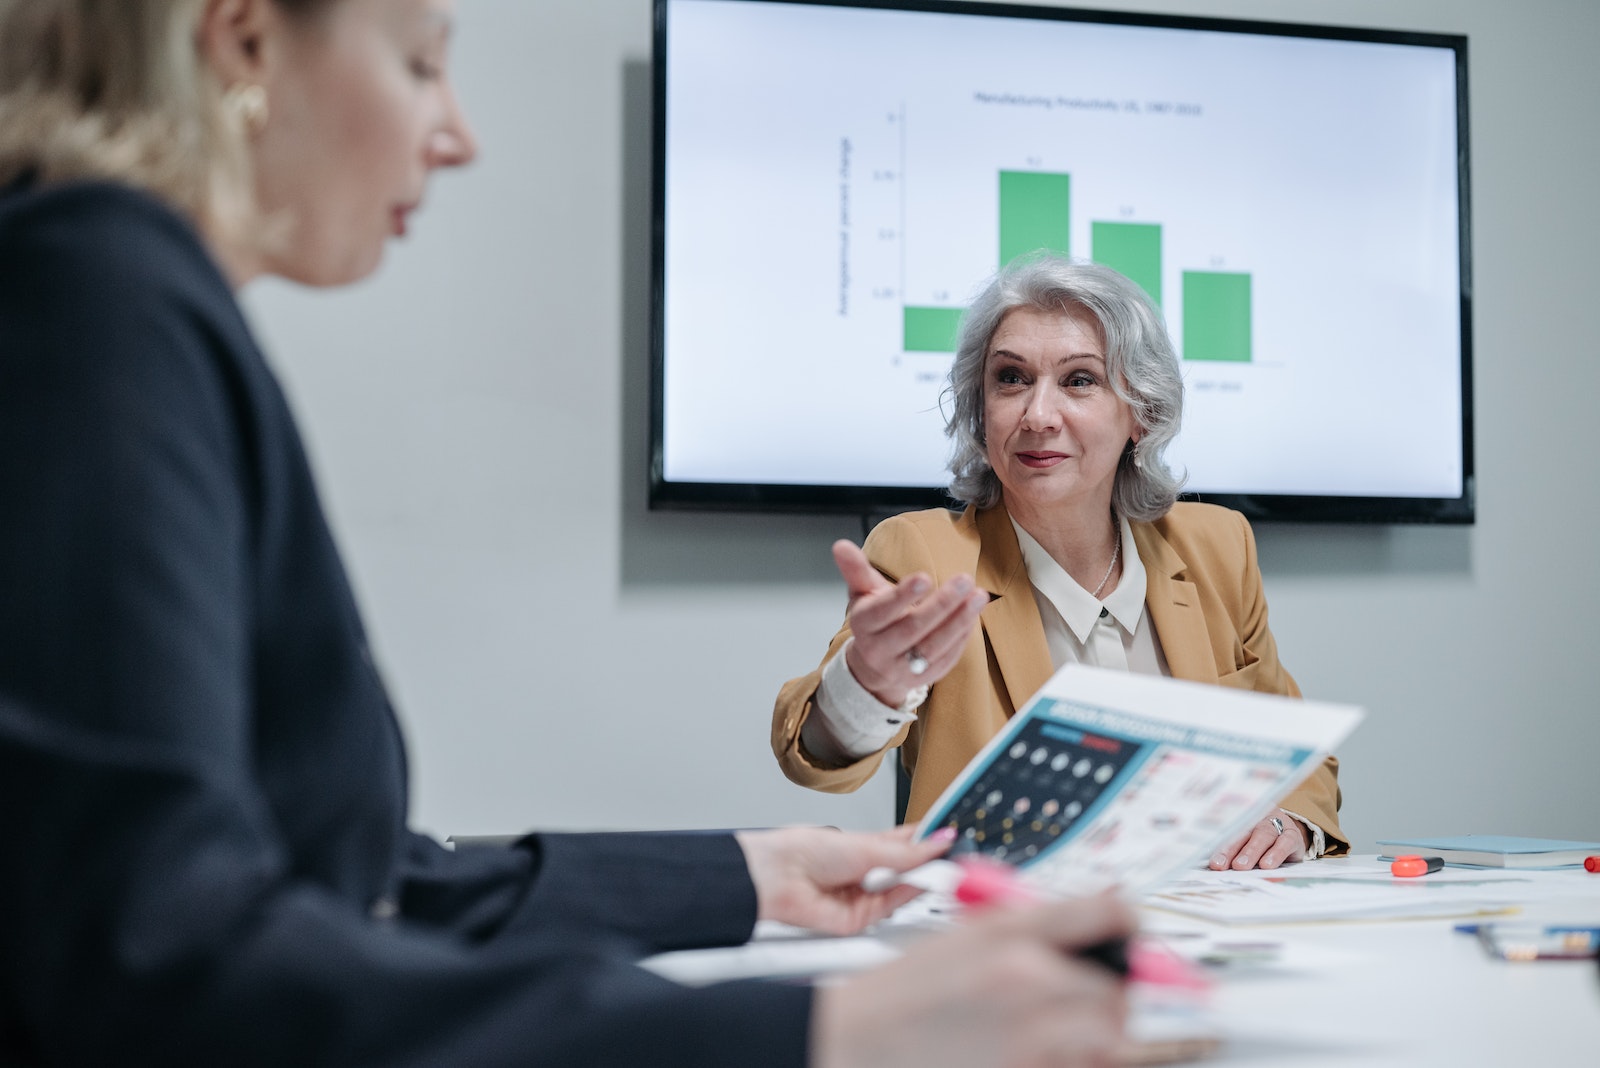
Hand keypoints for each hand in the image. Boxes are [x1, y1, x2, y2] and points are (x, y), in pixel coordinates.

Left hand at [734, 825, 956, 934]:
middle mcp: (869, 872)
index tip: (954, 835)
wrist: (778, 877)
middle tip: (956, 851)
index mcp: (869, 846)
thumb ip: (908, 851)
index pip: (909, 843)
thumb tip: (941, 841)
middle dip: (932, 861)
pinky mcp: (861, 920)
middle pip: (911, 870)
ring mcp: (866, 896)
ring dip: (922, 878)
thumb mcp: (867, 845)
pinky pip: (892, 908)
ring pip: (905, 890)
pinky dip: (906, 895)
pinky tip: (919, 882)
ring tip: (941, 863)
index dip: (931, 840)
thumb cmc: (806, 851)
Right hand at [812, 892, 1134, 1067]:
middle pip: (1120, 984)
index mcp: (1011, 933)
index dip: (1130, 922)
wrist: (859, 1040)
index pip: (1108, 914)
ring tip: (1071, 1029)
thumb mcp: (965, 935)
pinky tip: (1043, 1051)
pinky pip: (1077, 1067)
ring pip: (1109, 1033)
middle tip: (1104, 993)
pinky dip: (1072, 1061)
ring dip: (1102, 1033)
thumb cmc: (905, 991)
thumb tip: (1093, 916)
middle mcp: (1027, 980)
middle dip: (1119, 991)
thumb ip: (1029, 924)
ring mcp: (1028, 1034)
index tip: (1133, 933)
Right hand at [832, 539, 988, 708]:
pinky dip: (962, 637)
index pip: (882, 611)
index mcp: (864, 625)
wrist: (873, 667)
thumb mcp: (861, 594)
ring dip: (959, 621)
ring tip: (979, 596)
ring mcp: (903, 668)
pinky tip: (973, 615)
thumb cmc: (873, 621)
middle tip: (965, 580)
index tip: (925, 577)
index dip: (903, 596)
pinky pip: (946, 658)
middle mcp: (880, 650)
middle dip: (941, 604)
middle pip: (913, 628)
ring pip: (933, 646)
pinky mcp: (923, 678)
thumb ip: (855, 569)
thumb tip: (840, 545)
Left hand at [1208, 809, 1306, 870]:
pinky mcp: (1292, 835)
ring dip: (1252, 852)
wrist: (1291, 835)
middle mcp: (1257, 819)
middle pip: (1243, 832)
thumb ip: (1234, 854)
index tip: (1215, 864)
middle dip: (1232, 850)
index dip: (1221, 848)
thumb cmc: (1262, 841)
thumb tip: (1219, 869)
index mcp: (1242, 819)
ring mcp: (1276, 824)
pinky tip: (1268, 865)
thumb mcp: (1247, 844)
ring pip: (1262, 835)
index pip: (1228, 832)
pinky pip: (1285, 842)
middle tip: (1224, 865)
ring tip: (1243, 866)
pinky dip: (1276, 854)